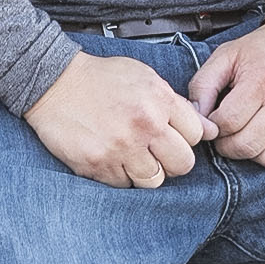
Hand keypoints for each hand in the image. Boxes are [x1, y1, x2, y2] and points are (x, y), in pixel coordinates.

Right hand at [27, 52, 216, 187]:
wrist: (54, 83)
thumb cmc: (100, 79)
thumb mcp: (144, 77)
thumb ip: (177, 104)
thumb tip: (210, 129)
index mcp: (158, 100)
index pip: (196, 135)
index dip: (186, 138)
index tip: (173, 136)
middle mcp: (144, 124)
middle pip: (182, 164)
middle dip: (172, 161)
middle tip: (155, 152)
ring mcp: (121, 147)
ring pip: (155, 181)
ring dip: (146, 172)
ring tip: (131, 156)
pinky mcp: (98, 165)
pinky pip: (124, 185)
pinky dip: (120, 176)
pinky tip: (111, 157)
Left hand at [187, 17, 264, 167]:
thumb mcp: (228, 54)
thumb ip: (204, 84)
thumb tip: (195, 116)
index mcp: (261, 79)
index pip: (227, 123)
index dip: (214, 127)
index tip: (215, 120)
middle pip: (247, 145)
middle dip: (228, 145)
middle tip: (228, 134)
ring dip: (252, 152)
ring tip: (249, 134)